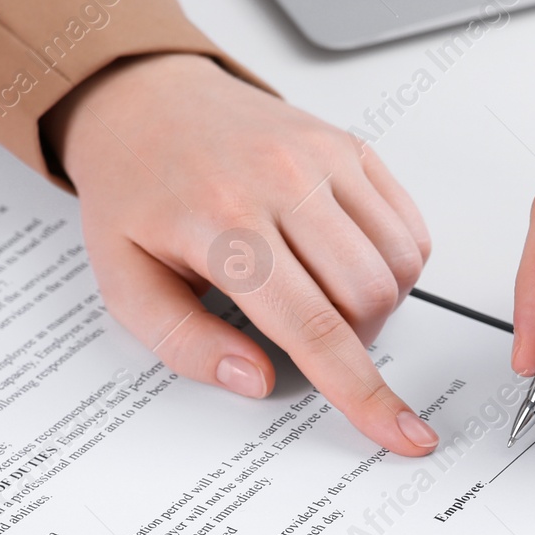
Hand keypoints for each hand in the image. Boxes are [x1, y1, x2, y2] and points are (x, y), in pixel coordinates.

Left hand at [42, 53, 438, 455]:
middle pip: (368, 299)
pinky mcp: (350, 146)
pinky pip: (410, 226)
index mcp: (223, 222)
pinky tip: (348, 261)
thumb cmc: (135, 191)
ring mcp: (323, 157)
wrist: (144, 101)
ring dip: (377, 305)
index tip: (402, 433)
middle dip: (354, 342)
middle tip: (307, 333)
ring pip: (399, 265)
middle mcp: (282, 181)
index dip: (363, 393)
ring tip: (323, 295)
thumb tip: (254, 379)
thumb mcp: (124, 281)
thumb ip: (185, 343)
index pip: (314, 328)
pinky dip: (395, 264)